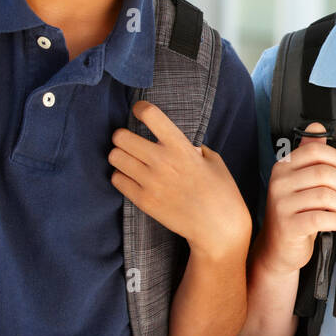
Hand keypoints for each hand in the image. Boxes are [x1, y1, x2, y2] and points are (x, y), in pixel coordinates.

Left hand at [109, 100, 250, 255]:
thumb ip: (191, 147)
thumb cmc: (221, 191)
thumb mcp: (213, 160)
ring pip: (114, 157)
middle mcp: (162, 161)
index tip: (140, 111)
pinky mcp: (143, 201)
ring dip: (120, 156)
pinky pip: (116, 180)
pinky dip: (122, 176)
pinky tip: (133, 178)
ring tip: (131, 161)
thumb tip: (177, 142)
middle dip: (123, 137)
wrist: (218, 227)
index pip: (151, 115)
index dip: (141, 108)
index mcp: (181, 147)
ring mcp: (150, 182)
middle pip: (120, 137)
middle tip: (131, 142)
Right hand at [258, 122, 335, 275]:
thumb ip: (310, 154)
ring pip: (325, 196)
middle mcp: (279, 182)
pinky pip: (322, 218)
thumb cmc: (294, 212)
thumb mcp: (301, 181)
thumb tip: (317, 126)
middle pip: (324, 173)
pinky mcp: (288, 226)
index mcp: (283, 167)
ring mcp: (282, 204)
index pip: (315, 150)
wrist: (277, 248)